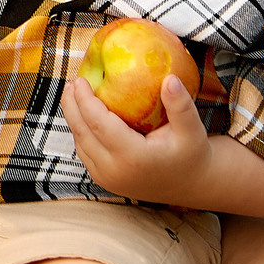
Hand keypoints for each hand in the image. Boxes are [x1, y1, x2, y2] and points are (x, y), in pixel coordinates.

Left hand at [62, 74, 208, 204]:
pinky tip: (83, 113)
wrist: (189, 185)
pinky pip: (85, 152)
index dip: (85, 100)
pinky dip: (80, 130)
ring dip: (73, 117)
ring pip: (80, 143)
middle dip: (71, 105)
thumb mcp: (192, 129)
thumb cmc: (191, 154)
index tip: (80, 79)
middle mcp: (115, 170)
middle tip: (71, 82)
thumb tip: (170, 79)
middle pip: (82, 132)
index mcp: (133, 157)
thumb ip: (181, 105)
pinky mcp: (103, 179)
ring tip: (73, 93)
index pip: (98, 124)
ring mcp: (106, 178)